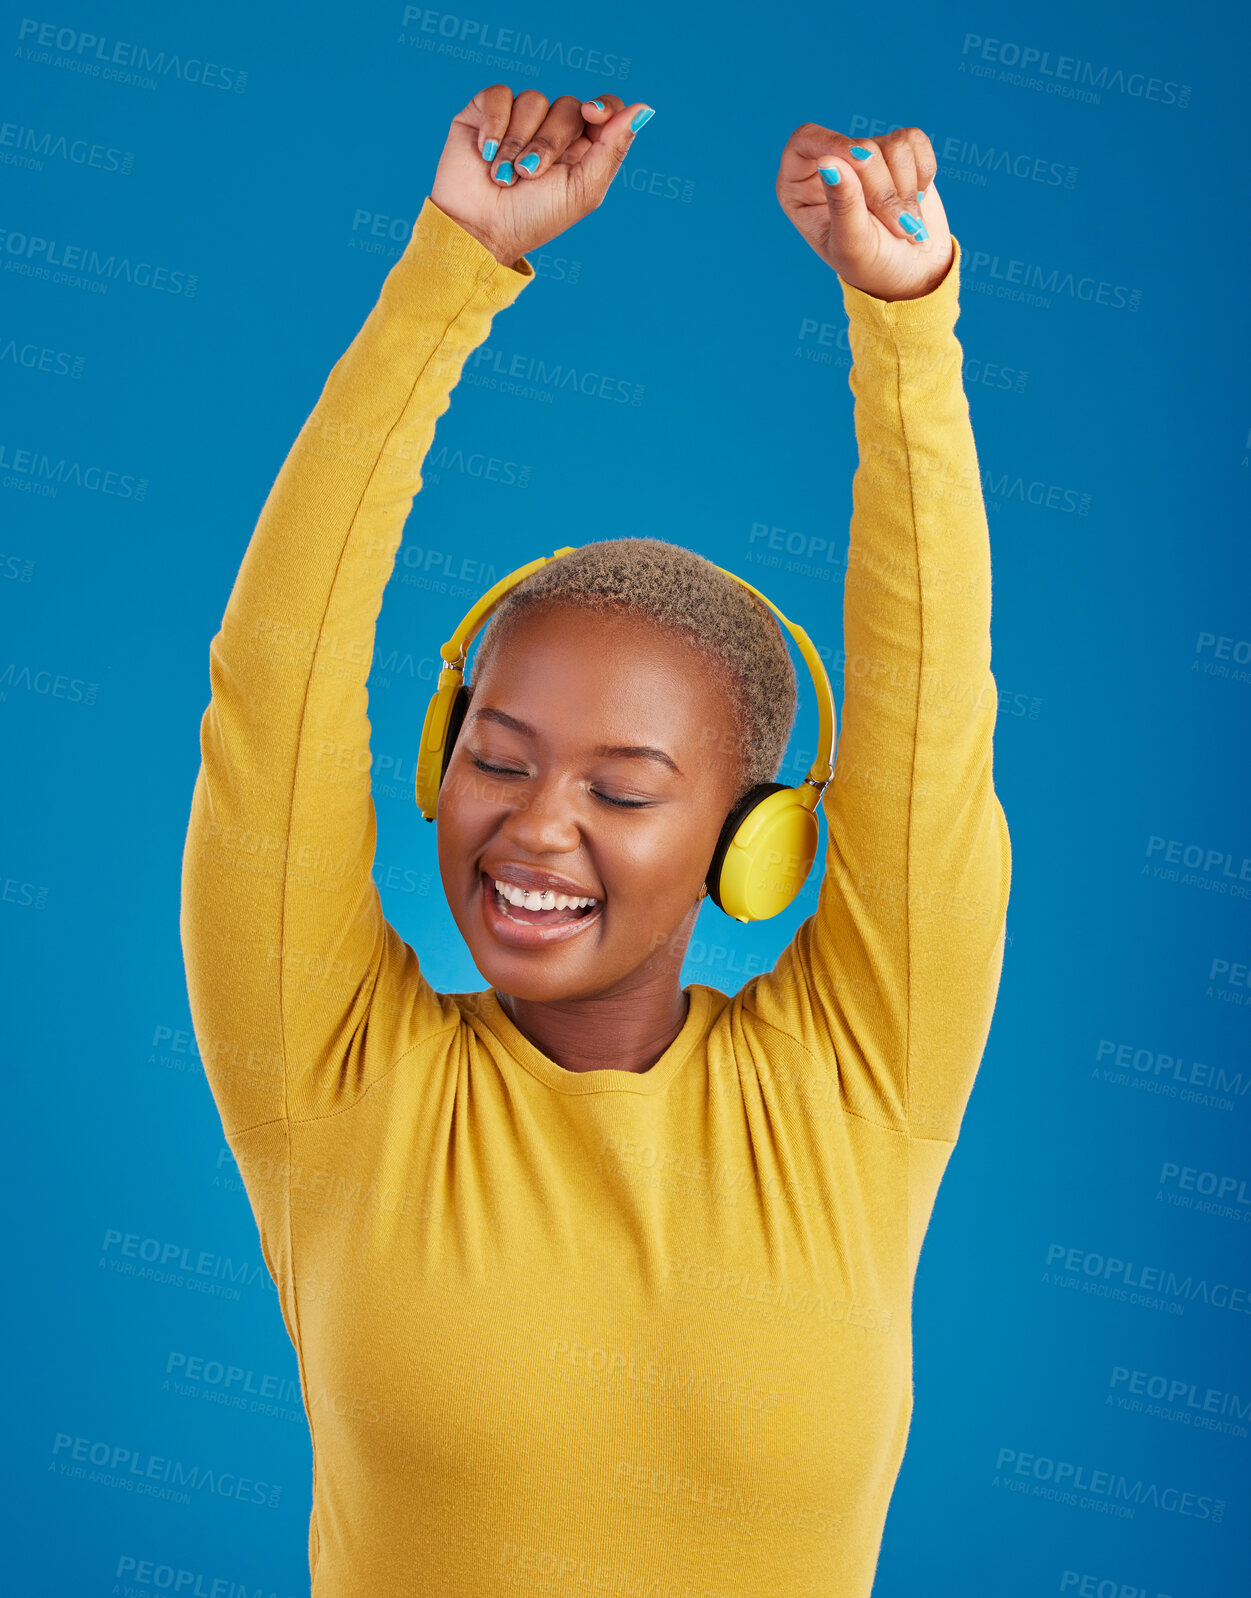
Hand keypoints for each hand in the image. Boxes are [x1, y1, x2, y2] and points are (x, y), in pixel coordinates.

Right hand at [430, 85, 655, 267]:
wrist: (479, 231)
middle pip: (568, 106)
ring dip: (518, 142)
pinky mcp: (485, 113)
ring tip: (505, 174)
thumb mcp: (582, 191)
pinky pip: (499, 95)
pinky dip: (495, 125)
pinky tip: (486, 154)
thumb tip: (644, 109)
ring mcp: (519, 119)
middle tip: (530, 175)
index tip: (591, 115)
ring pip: (534, 100)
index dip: (602, 107)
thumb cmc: (532, 219)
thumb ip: (612, 150)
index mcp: (581, 149)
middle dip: (549, 143)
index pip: (603, 109)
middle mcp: (552, 130)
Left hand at [776, 125, 952, 301]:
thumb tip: (828, 162)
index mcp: (800, 187)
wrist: (911, 273)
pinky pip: (914, 142)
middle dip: (884, 192)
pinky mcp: (896, 152)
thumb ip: (841, 204)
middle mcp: (830, 165)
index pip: (806, 139)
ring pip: (893, 145)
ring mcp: (864, 157)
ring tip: (905, 223)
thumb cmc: (873, 265)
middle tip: (896, 227)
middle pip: (860, 148)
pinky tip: (916, 200)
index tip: (860, 161)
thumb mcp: (852, 244)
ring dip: (906, 190)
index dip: (832, 143)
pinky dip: (923, 174)